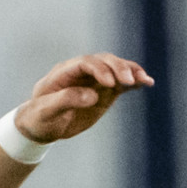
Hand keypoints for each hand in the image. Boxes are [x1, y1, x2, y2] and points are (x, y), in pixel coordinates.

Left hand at [17, 52, 151, 143]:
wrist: (41, 126)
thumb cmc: (39, 118)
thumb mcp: (46, 111)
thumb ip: (66, 100)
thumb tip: (92, 95)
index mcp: (63, 72)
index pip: (85, 63)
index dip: (99, 69)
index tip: (110, 84)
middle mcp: (81, 72)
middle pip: (104, 61)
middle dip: (118, 68)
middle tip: (130, 81)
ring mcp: (94, 80)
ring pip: (116, 69)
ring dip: (131, 72)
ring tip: (144, 80)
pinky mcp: (105, 91)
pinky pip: (122, 82)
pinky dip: (135, 81)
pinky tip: (147, 83)